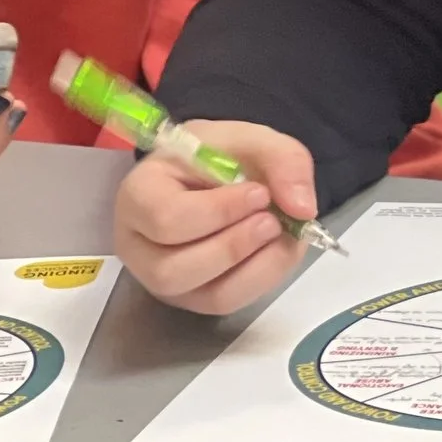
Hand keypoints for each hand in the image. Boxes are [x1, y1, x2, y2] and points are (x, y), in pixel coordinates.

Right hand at [114, 121, 319, 314]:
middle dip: (234, 246)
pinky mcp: (192, 296)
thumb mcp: (252, 138)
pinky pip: (226, 302)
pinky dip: (263, 278)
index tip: (259, 192)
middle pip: (174, 270)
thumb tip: (303, 209)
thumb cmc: (220, 154)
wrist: (221, 173)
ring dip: (253, 266)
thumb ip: (282, 160)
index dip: (218, 212)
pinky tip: (278, 249)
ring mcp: (162, 278)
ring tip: (277, 231)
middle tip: (271, 218)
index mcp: (139, 194)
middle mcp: (139, 245)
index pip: (165, 219)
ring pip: (204, 294)